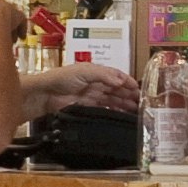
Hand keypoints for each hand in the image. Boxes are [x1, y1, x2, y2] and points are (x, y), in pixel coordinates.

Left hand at [23, 61, 139, 113]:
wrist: (46, 95)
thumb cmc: (63, 78)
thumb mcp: (84, 71)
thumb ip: (103, 74)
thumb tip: (121, 80)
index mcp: (96, 72)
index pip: (116, 76)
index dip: (128, 81)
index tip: (139, 88)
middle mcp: (96, 83)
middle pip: (117, 89)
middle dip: (129, 94)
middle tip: (141, 102)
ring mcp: (93, 96)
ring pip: (113, 99)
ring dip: (125, 104)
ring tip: (136, 110)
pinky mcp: (89, 107)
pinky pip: (106, 108)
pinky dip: (115, 111)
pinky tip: (124, 115)